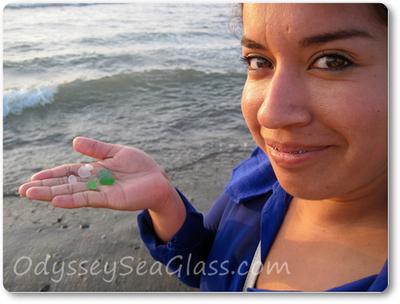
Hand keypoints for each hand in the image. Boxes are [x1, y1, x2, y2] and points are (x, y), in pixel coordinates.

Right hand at [18, 136, 176, 211]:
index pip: (69, 172)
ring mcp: (102, 191)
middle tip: (23, 190)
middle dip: (45, 187)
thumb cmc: (141, 166)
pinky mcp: (111, 199)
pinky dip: (72, 199)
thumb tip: (73, 142)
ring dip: (52, 194)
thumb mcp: (117, 152)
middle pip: (66, 184)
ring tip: (31, 195)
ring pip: (72, 192)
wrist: (159, 180)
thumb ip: (96, 149)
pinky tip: (56, 200)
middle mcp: (95, 182)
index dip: (52, 174)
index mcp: (96, 170)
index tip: (33, 178)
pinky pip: (88, 198)